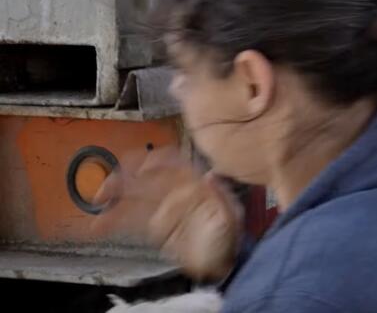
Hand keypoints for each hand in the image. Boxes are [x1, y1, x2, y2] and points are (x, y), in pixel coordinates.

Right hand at [92, 148, 242, 281]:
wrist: (224, 263)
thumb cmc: (230, 236)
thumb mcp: (232, 215)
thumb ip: (221, 196)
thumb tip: (210, 175)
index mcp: (195, 183)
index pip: (171, 161)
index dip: (153, 159)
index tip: (136, 166)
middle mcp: (176, 191)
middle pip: (145, 176)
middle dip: (124, 176)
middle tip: (107, 186)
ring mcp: (164, 208)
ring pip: (133, 196)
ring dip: (113, 196)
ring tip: (97, 203)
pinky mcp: (155, 228)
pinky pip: (131, 220)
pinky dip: (113, 221)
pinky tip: (99, 226)